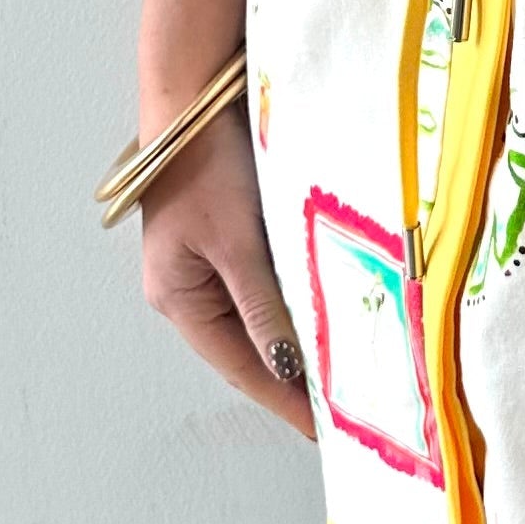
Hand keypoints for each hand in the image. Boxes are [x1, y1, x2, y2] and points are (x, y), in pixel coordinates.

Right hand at [135, 87, 314, 440]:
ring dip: (296, 339)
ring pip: (259, 317)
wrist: (192, 95)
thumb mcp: (236, 243)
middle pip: (248, 347)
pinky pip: (264, 285)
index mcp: (179, 299)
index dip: (283, 400)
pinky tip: (324, 311)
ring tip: (343, 369)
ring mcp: (205, 264)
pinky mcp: (226, 238)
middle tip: (345, 404)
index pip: (242, 367)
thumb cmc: (205, 165)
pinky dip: (293, 302)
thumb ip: (261, 307)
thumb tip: (284, 368)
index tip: (323, 428)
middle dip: (293, 376)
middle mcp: (188, 290)